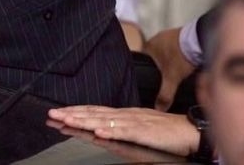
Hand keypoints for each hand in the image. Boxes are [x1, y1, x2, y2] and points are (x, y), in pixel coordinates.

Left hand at [47, 105, 199, 157]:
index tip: (59, 111)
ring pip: (104, 120)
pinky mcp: (144, 132)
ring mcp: (134, 122)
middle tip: (52, 114)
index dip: (76, 110)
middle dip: (72, 113)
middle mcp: (126, 115)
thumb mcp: (139, 127)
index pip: (95, 110)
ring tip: (67, 120)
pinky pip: (125, 132)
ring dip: (84, 120)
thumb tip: (103, 129)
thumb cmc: (168, 131)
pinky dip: (110, 131)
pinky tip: (98, 131)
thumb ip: (122, 127)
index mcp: (124, 114)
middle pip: (94, 112)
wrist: (190, 131)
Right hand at [144, 26, 197, 110]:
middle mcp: (156, 38)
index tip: (152, 80)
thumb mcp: (172, 79)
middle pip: (155, 57)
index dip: (146, 71)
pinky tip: (184, 61)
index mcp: (149, 46)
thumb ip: (165, 94)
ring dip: (170, 60)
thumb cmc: (181, 57)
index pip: (142, 61)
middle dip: (160, 67)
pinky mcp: (180, 34)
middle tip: (165, 78)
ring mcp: (168, 34)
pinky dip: (178, 54)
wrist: (199, 40)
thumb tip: (158, 109)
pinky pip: (175, 47)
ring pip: (166, 52)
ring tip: (175, 70)